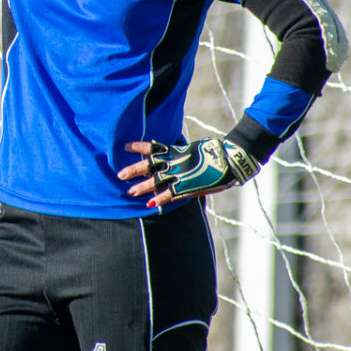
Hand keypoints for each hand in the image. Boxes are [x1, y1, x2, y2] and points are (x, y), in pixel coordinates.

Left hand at [118, 137, 260, 206]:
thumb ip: (181, 154)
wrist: (230, 159)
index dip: (139, 147)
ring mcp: (181, 173)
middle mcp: (175, 161)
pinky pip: (170, 193)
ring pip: (156, 180)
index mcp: (176, 150)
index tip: (125, 147)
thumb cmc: (214, 153)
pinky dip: (160, 198)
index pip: (153, 147)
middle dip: (134, 170)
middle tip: (120, 175)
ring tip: (130, 191)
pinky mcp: (188, 185)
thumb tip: (172, 154)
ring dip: (143, 186)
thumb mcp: (194, 149)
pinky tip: (150, 203)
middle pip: (149, 165)